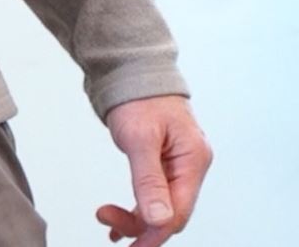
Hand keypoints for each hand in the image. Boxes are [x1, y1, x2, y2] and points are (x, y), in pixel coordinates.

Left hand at [96, 95, 210, 245]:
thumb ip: (149, 180)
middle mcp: (191, 166)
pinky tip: (117, 219)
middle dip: (140, 224)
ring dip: (136, 217)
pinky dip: (138, 208)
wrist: (133, 69)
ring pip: (162, 207)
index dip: (153, 233)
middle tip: (106, 219)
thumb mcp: (139, 138)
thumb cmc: (138, 96)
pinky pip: (156, 195)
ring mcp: (180, 166)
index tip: (130, 246)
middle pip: (171, 213)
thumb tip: (159, 220)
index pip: (178, 211)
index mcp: (193, 160)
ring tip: (106, 218)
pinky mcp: (165, 164)